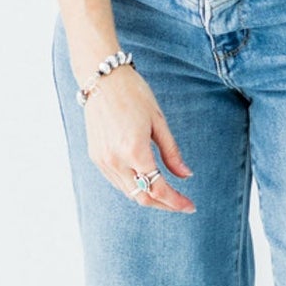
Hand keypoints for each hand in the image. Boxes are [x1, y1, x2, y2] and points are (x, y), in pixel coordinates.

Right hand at [82, 65, 195, 211]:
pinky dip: (133, 186)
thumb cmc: (134, 94)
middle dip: (163, 204)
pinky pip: (117, 181)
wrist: (102, 79)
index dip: (175, 202)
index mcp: (134, 151)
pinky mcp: (96, 157)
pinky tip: (146, 180)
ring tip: (167, 193)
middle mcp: (115, 160)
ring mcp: (103, 160)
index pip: (158, 189)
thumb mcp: (159, 122)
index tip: (190, 206)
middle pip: (142, 197)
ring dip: (148, 196)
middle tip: (181, 203)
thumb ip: (172, 153)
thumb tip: (186, 175)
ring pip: (128, 192)